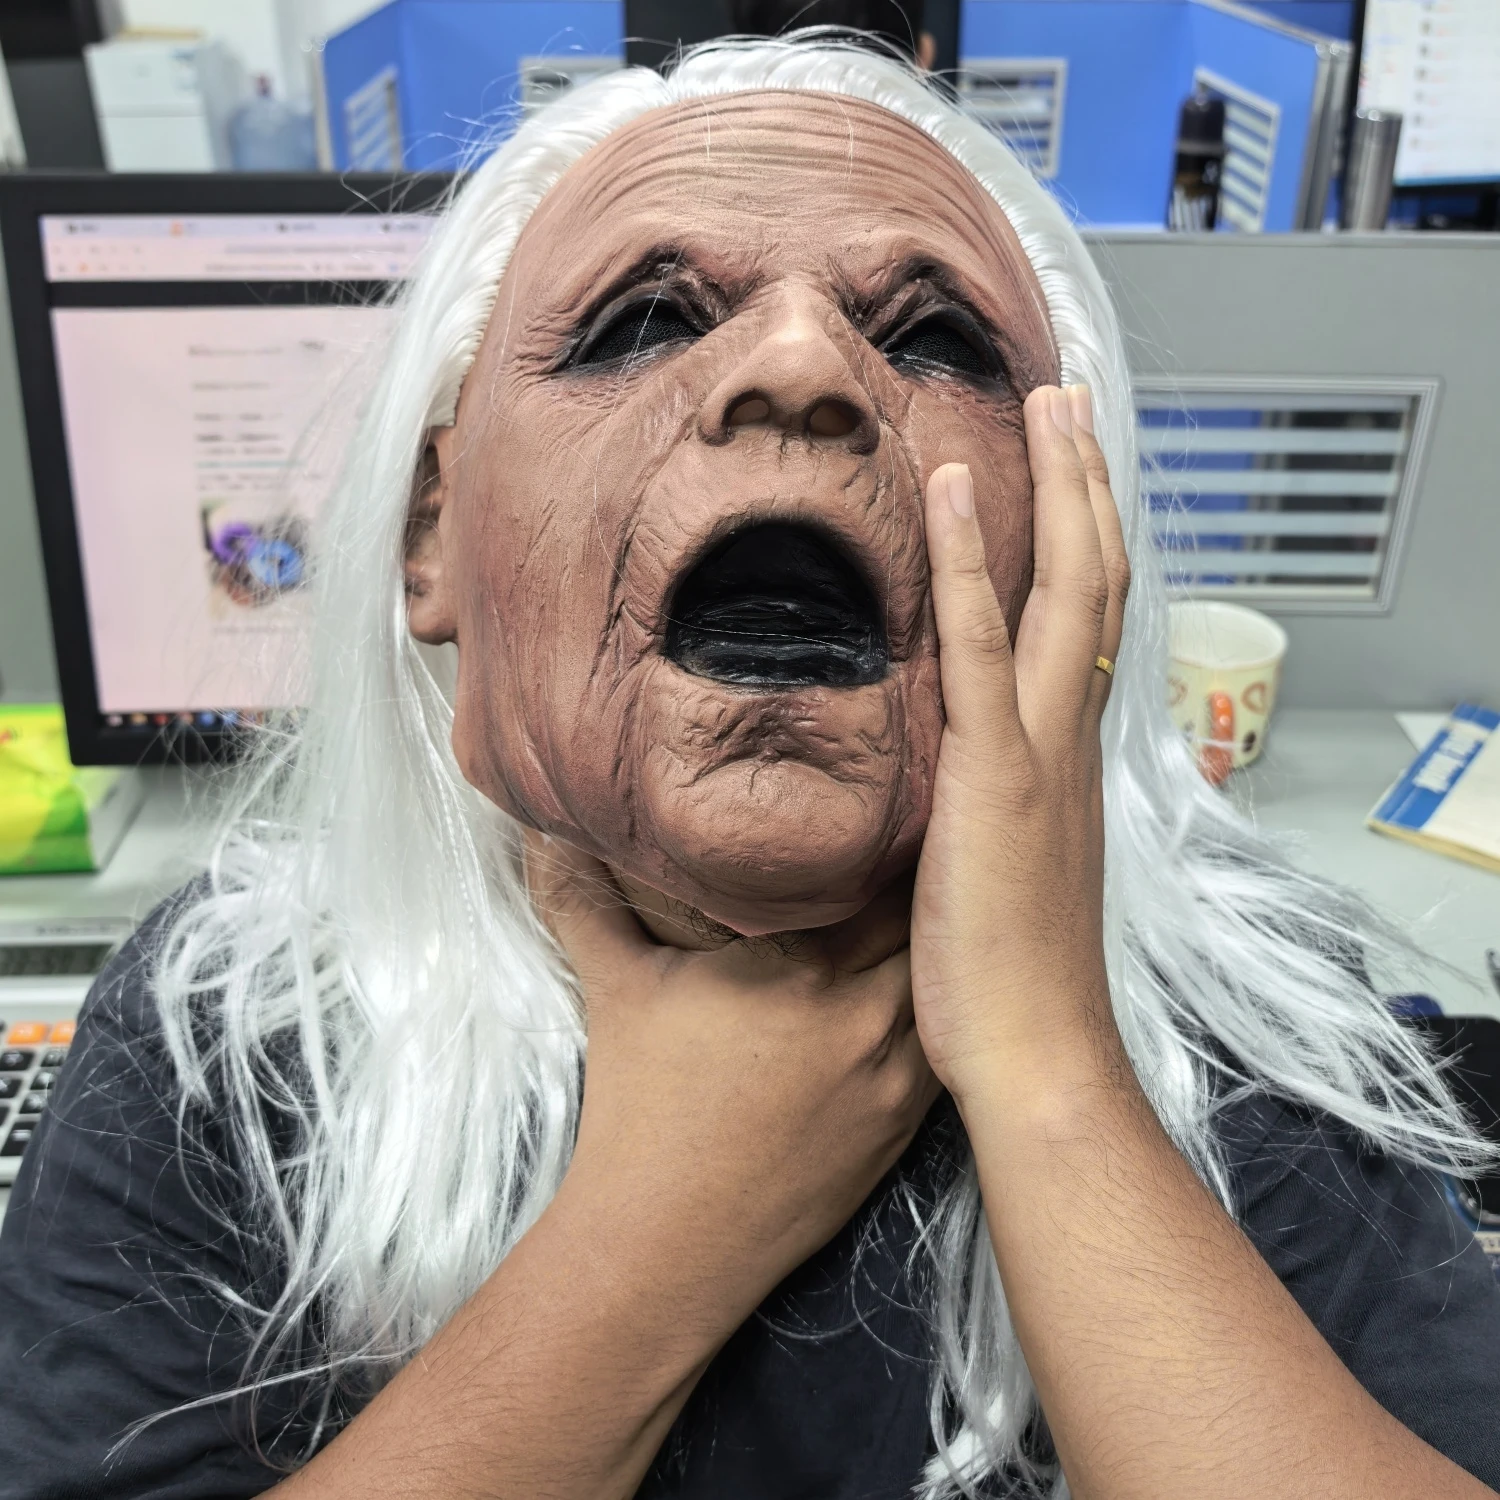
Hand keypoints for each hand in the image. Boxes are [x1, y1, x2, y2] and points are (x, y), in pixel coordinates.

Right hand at [528, 838, 939, 1322]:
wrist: (664, 1243)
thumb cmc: (638, 1109)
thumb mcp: (613, 988)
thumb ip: (585, 897)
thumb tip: (547, 828)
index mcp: (794, 966)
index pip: (874, 873)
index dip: (888, 831)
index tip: (887, 800)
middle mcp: (858, 1012)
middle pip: (922, 923)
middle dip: (921, 886)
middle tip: (917, 845)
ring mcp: (890, 1075)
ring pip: (943, 986)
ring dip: (938, 952)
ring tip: (936, 913)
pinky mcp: (901, 1126)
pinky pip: (945, 1047)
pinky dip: (941, 1014)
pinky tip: (930, 995)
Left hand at [910, 384, 1128, 1104]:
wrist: (1035, 1054)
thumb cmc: (1010, 982)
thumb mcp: (999, 873)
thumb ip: (982, 809)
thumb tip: (939, 781)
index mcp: (1066, 760)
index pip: (1089, 627)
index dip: (1088, 544)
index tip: (1072, 478)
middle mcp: (1068, 739)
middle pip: (1097, 583)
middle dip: (1088, 485)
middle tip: (1073, 404)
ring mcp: (1038, 751)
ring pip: (1066, 592)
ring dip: (1057, 487)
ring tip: (1046, 404)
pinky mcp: (995, 773)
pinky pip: (983, 646)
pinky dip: (973, 561)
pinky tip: (953, 489)